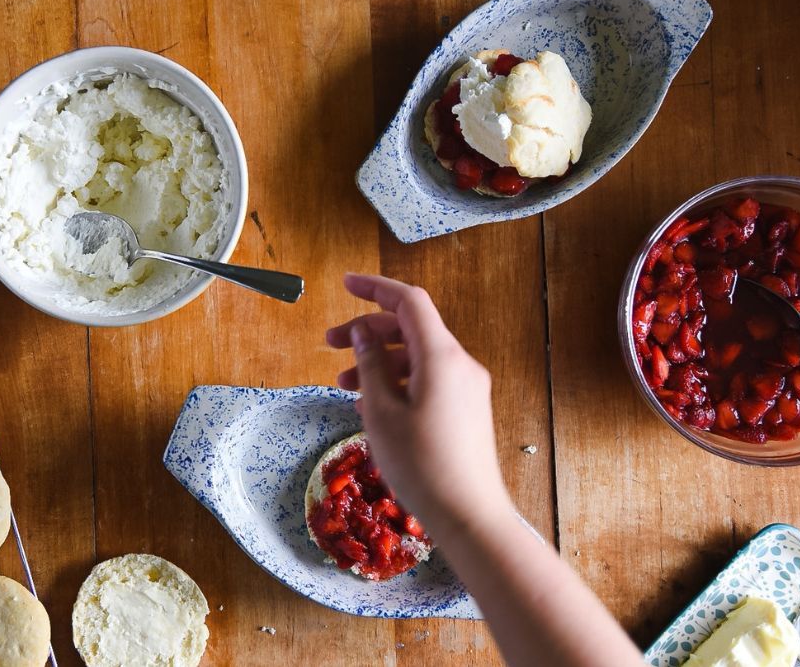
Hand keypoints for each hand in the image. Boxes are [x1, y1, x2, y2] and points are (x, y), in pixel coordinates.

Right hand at [325, 274, 513, 536]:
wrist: (469, 515)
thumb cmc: (422, 465)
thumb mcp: (382, 412)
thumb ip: (371, 365)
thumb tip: (363, 334)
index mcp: (441, 356)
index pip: (408, 301)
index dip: (375, 288)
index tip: (345, 284)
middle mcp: (460, 364)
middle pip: (411, 328)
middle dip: (369, 331)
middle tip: (329, 345)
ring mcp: (467, 387)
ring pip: (417, 356)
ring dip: (380, 361)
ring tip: (344, 384)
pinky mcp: (467, 409)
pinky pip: (429, 379)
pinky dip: (398, 381)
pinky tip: (372, 405)